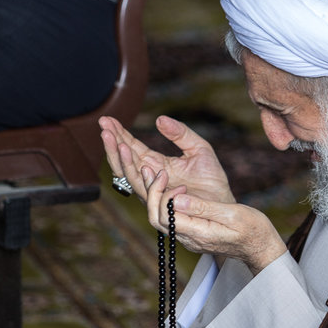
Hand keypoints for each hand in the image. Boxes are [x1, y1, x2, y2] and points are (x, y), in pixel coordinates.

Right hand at [100, 115, 234, 204]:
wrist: (223, 205)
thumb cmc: (212, 180)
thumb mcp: (199, 148)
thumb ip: (180, 133)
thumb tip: (159, 119)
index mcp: (155, 164)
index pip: (132, 148)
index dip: (119, 134)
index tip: (107, 120)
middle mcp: (149, 180)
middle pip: (124, 162)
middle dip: (113, 145)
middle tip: (104, 128)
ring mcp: (153, 194)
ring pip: (131, 178)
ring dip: (124, 161)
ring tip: (120, 144)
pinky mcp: (162, 207)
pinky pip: (150, 194)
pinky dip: (146, 180)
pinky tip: (145, 165)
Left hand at [144, 169, 286, 274]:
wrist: (260, 247)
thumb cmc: (252, 230)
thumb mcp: (232, 214)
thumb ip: (203, 208)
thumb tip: (176, 199)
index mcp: (196, 233)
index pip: (163, 215)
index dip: (160, 194)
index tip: (173, 177)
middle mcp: (187, 238)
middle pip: (155, 217)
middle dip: (150, 192)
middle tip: (152, 169)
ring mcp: (188, 237)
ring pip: (160, 218)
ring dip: (155, 195)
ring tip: (154, 172)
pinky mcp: (191, 233)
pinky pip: (169, 218)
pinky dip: (163, 200)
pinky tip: (166, 184)